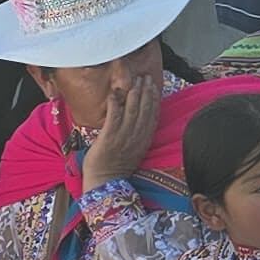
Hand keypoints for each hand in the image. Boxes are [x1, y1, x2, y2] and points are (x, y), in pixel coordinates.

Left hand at [81, 69, 162, 186]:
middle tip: (145, 77)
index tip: (154, 86)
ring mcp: (123, 136)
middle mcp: (137, 136)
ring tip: (135, 80)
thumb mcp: (134, 151)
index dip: (154, 99)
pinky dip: (116, 102)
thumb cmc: (116, 168)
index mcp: (144, 140)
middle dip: (146, 91)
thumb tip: (138, 122)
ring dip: (134, 92)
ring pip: (133, 109)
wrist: (105, 182)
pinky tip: (116, 91)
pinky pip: (115, 115)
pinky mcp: (109, 136)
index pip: (153, 115)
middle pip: (145, 109)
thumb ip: (137, 136)